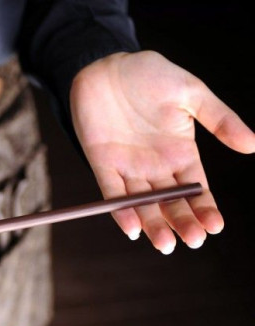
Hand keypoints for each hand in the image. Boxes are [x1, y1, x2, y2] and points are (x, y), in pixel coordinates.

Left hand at [70, 50, 254, 252]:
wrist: (107, 65)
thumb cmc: (150, 76)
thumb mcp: (192, 94)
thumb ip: (220, 120)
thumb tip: (253, 145)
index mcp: (181, 153)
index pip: (196, 189)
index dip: (205, 208)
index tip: (216, 226)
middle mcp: (155, 167)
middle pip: (171, 203)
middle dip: (182, 223)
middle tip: (193, 240)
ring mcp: (128, 167)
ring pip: (143, 203)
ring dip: (153, 224)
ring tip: (165, 243)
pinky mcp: (102, 162)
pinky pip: (111, 192)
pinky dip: (120, 209)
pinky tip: (131, 228)